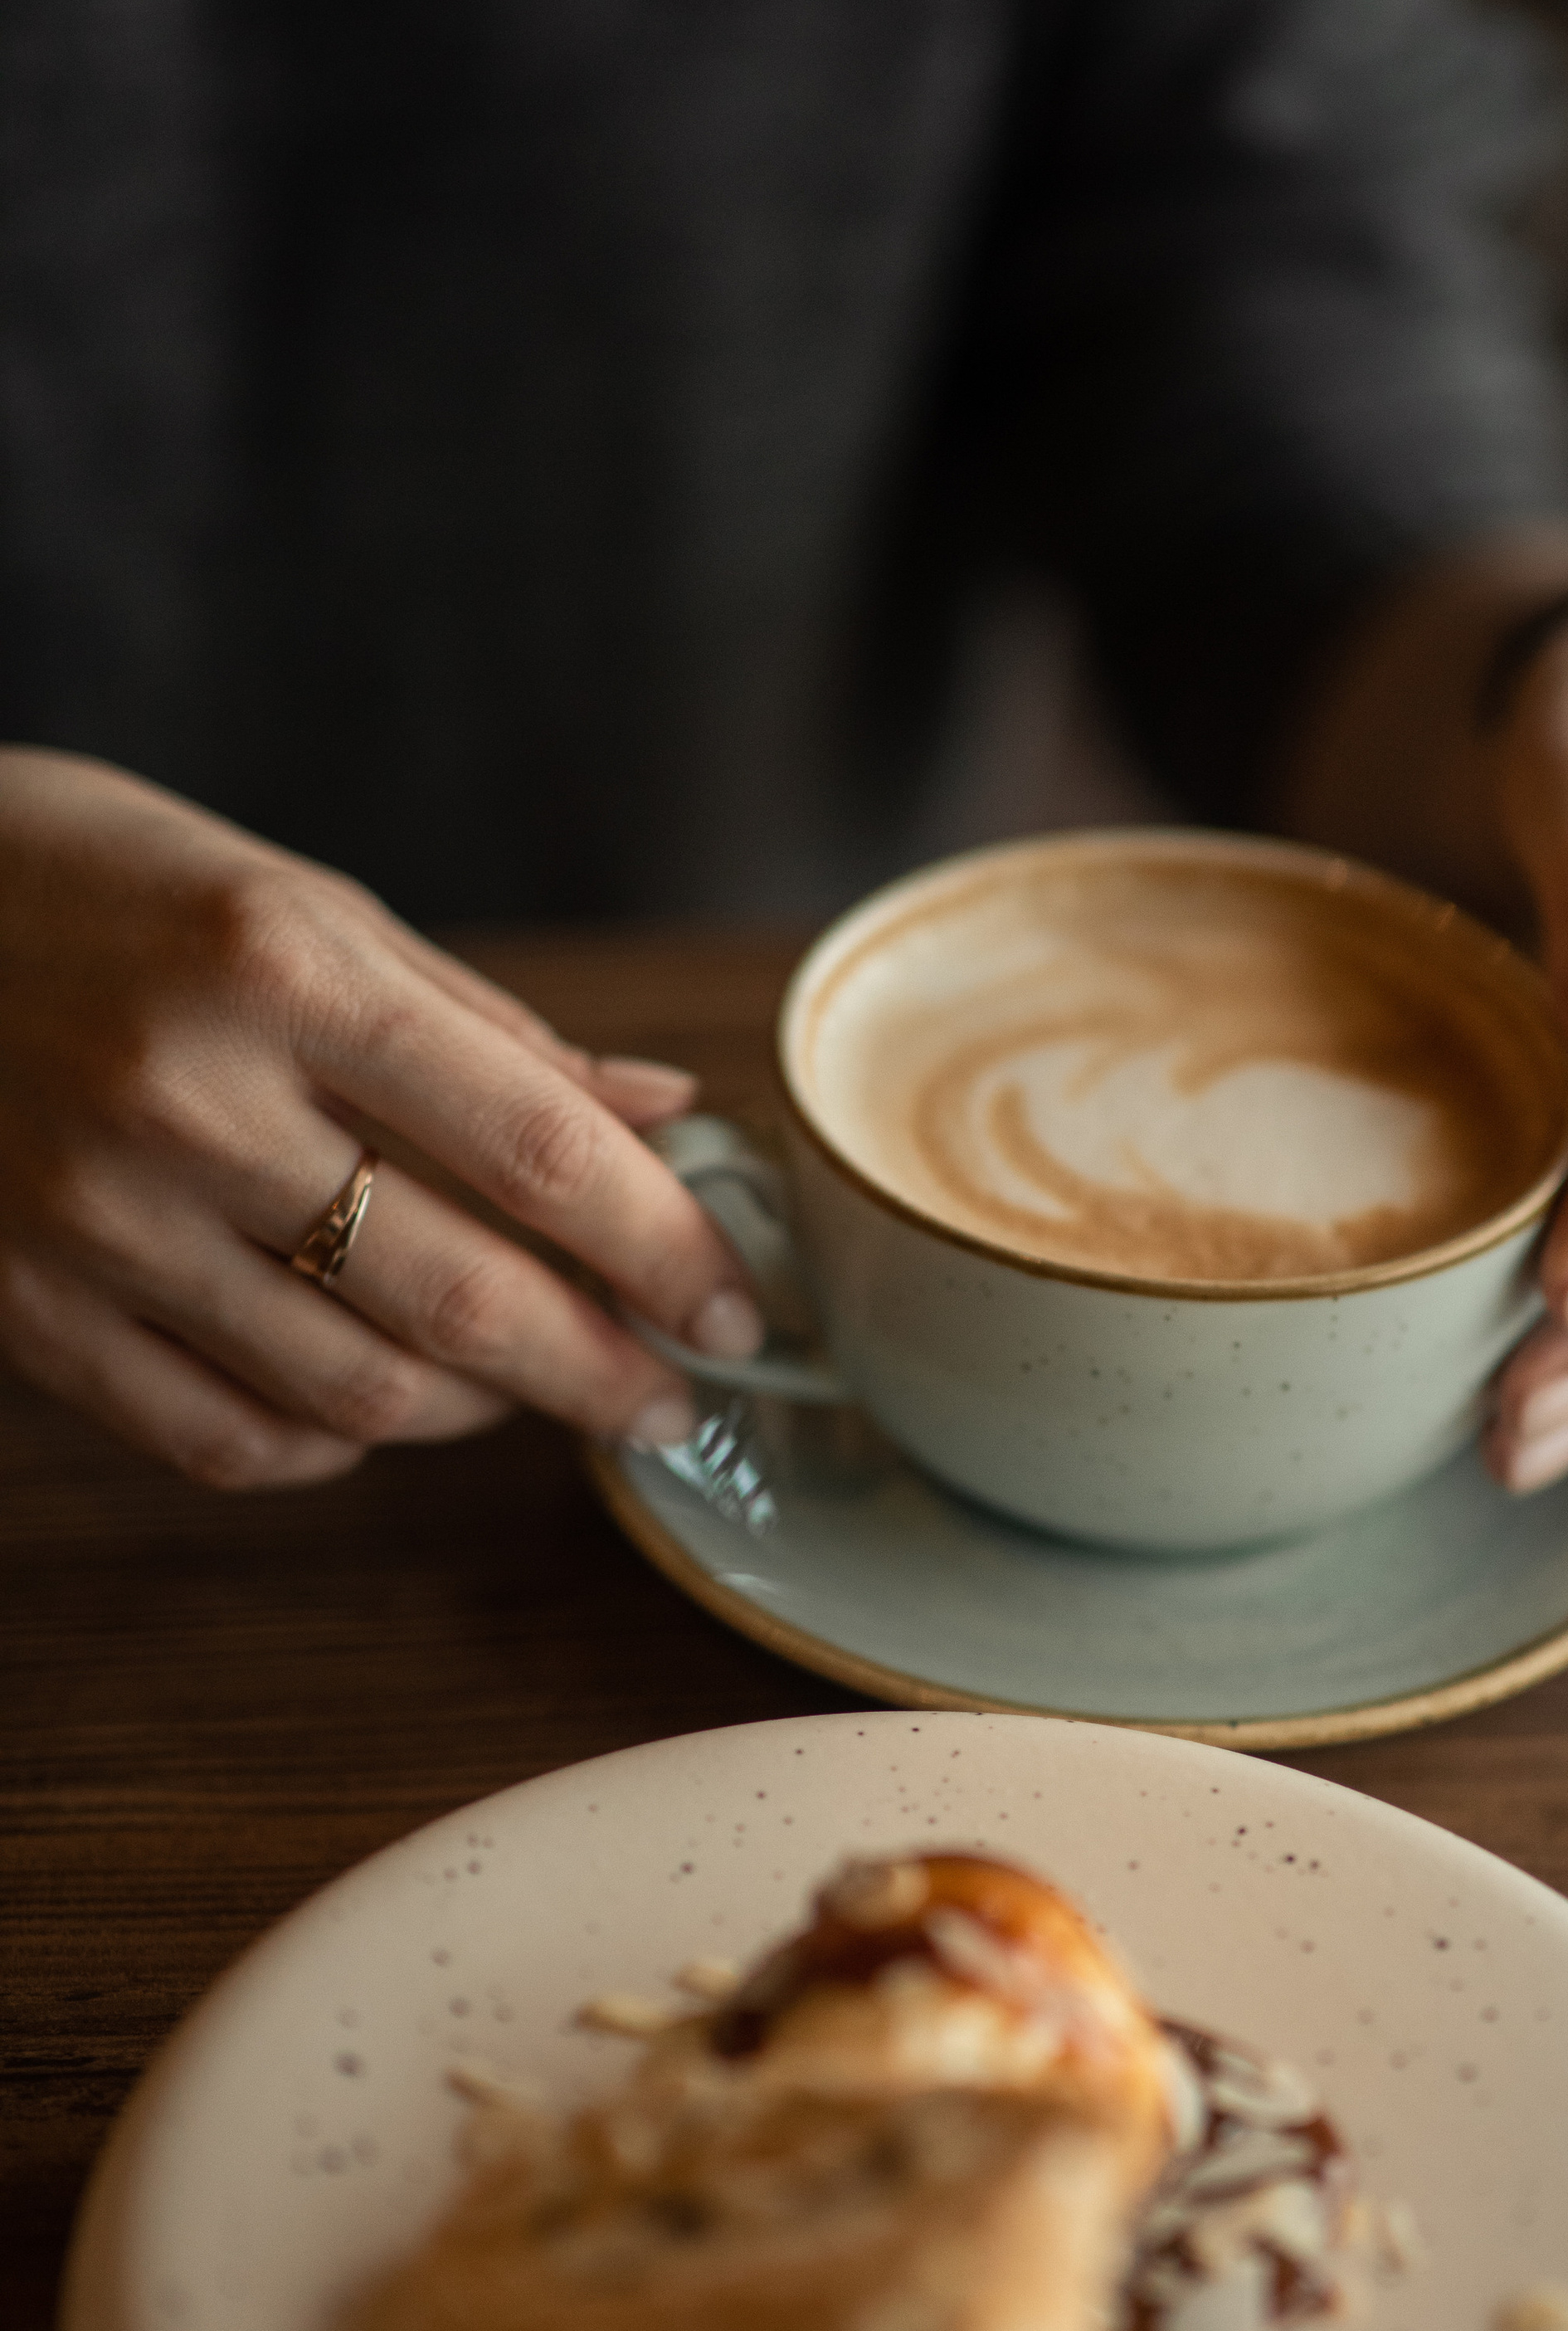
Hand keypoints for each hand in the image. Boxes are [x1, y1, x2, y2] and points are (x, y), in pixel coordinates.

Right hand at [0, 750, 758, 1486]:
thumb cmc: (104, 887)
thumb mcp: (307, 906)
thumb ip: (489, 1033)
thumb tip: (663, 1118)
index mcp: (280, 971)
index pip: (536, 1147)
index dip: (664, 1247)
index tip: (734, 1306)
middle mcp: (190, 1102)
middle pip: (463, 1296)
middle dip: (604, 1370)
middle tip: (673, 1396)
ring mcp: (99, 1221)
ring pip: (361, 1392)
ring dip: (483, 1409)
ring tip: (528, 1382)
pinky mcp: (30, 1312)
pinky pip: (232, 1440)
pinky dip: (340, 1443)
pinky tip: (380, 1400)